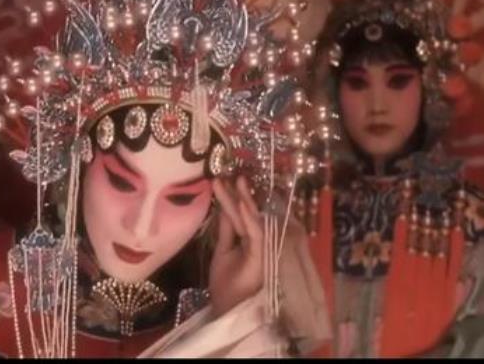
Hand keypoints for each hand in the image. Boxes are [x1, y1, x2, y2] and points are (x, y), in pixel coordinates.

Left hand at [209, 175, 263, 317]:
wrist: (227, 309)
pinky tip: (244, 205)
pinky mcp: (263, 258)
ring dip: (245, 201)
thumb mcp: (223, 251)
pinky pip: (257, 235)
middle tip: (229, 174)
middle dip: (239, 194)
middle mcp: (258, 242)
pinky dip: (251, 220)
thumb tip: (224, 208)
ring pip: (254, 221)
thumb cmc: (226, 284)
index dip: (231, 198)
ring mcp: (262, 249)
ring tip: (237, 181)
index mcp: (248, 241)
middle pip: (248, 214)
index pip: (239, 215)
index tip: (220, 180)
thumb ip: (226, 230)